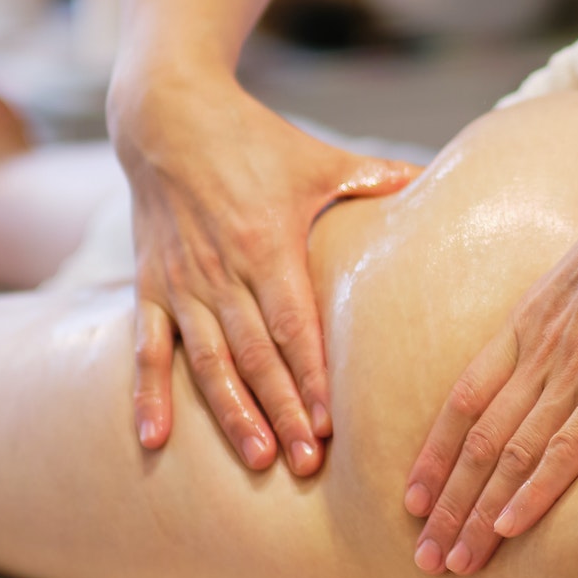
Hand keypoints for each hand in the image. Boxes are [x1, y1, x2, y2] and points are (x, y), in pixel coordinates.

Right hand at [115, 70, 420, 475]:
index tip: (329, 424)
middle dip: (282, 410)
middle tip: (307, 463)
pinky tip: (155, 441)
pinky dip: (148, 395)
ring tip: (257, 457)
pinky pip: (146, 348)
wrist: (165, 114)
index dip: (310, 376)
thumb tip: (431, 178)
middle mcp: (221, 270)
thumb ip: (371, 178)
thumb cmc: (251, 139)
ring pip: (208, 361)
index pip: (293, 324)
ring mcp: (181, 283)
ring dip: (231, 413)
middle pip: (255, 355)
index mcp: (267, 243)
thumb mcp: (316, 158)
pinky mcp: (148, 286)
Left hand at [403, 154, 577, 573]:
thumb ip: (573, 313)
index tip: (411, 497)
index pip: (464, 400)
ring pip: (510, 453)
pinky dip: (531, 491)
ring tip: (449, 562)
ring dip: (476, 512)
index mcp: (529, 323)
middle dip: (444, 503)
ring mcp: (577, 366)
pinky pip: (566, 445)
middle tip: (419, 556)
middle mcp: (540, 350)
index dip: (435, 453)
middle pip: (476, 440)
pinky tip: (507, 528)